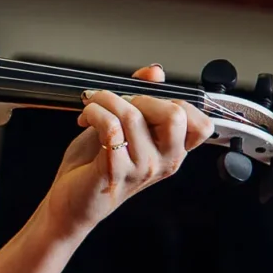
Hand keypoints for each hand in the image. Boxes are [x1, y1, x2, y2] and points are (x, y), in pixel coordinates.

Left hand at [43, 64, 213, 235]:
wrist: (70, 201)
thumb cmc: (95, 165)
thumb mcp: (122, 127)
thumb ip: (141, 99)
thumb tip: (155, 71)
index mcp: (172, 152)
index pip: (201, 124)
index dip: (178, 103)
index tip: (148, 100)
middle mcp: (163, 161)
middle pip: (175, 115)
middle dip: (141, 96)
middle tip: (117, 102)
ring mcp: (141, 168)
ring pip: (133, 115)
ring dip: (105, 100)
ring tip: (92, 105)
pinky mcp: (114, 171)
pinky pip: (110, 128)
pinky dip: (94, 112)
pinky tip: (85, 117)